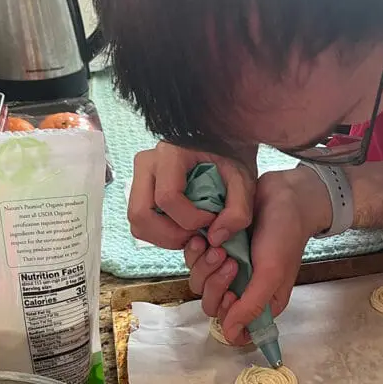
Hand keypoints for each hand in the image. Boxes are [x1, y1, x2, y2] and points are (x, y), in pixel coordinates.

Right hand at [128, 142, 255, 248]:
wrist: (225, 145)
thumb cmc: (233, 158)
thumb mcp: (245, 180)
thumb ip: (238, 210)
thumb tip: (214, 238)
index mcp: (171, 153)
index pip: (167, 198)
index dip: (190, 219)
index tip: (212, 219)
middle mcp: (148, 162)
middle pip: (141, 214)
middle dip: (171, 235)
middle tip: (198, 235)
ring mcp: (140, 176)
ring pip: (137, 222)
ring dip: (165, 238)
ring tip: (192, 233)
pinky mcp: (141, 190)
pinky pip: (141, 223)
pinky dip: (161, 235)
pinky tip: (184, 229)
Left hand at [185, 166, 331, 343]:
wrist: (283, 194)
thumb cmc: (284, 234)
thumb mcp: (272, 273)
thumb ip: (252, 306)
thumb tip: (230, 335)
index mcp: (262, 302)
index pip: (235, 329)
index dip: (227, 316)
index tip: (232, 295)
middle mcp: (243, 290)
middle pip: (212, 306)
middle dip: (216, 285)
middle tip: (230, 261)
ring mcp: (227, 270)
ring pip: (200, 284)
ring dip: (205, 266)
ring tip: (220, 246)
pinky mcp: (216, 250)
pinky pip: (194, 261)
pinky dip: (196, 251)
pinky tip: (205, 238)